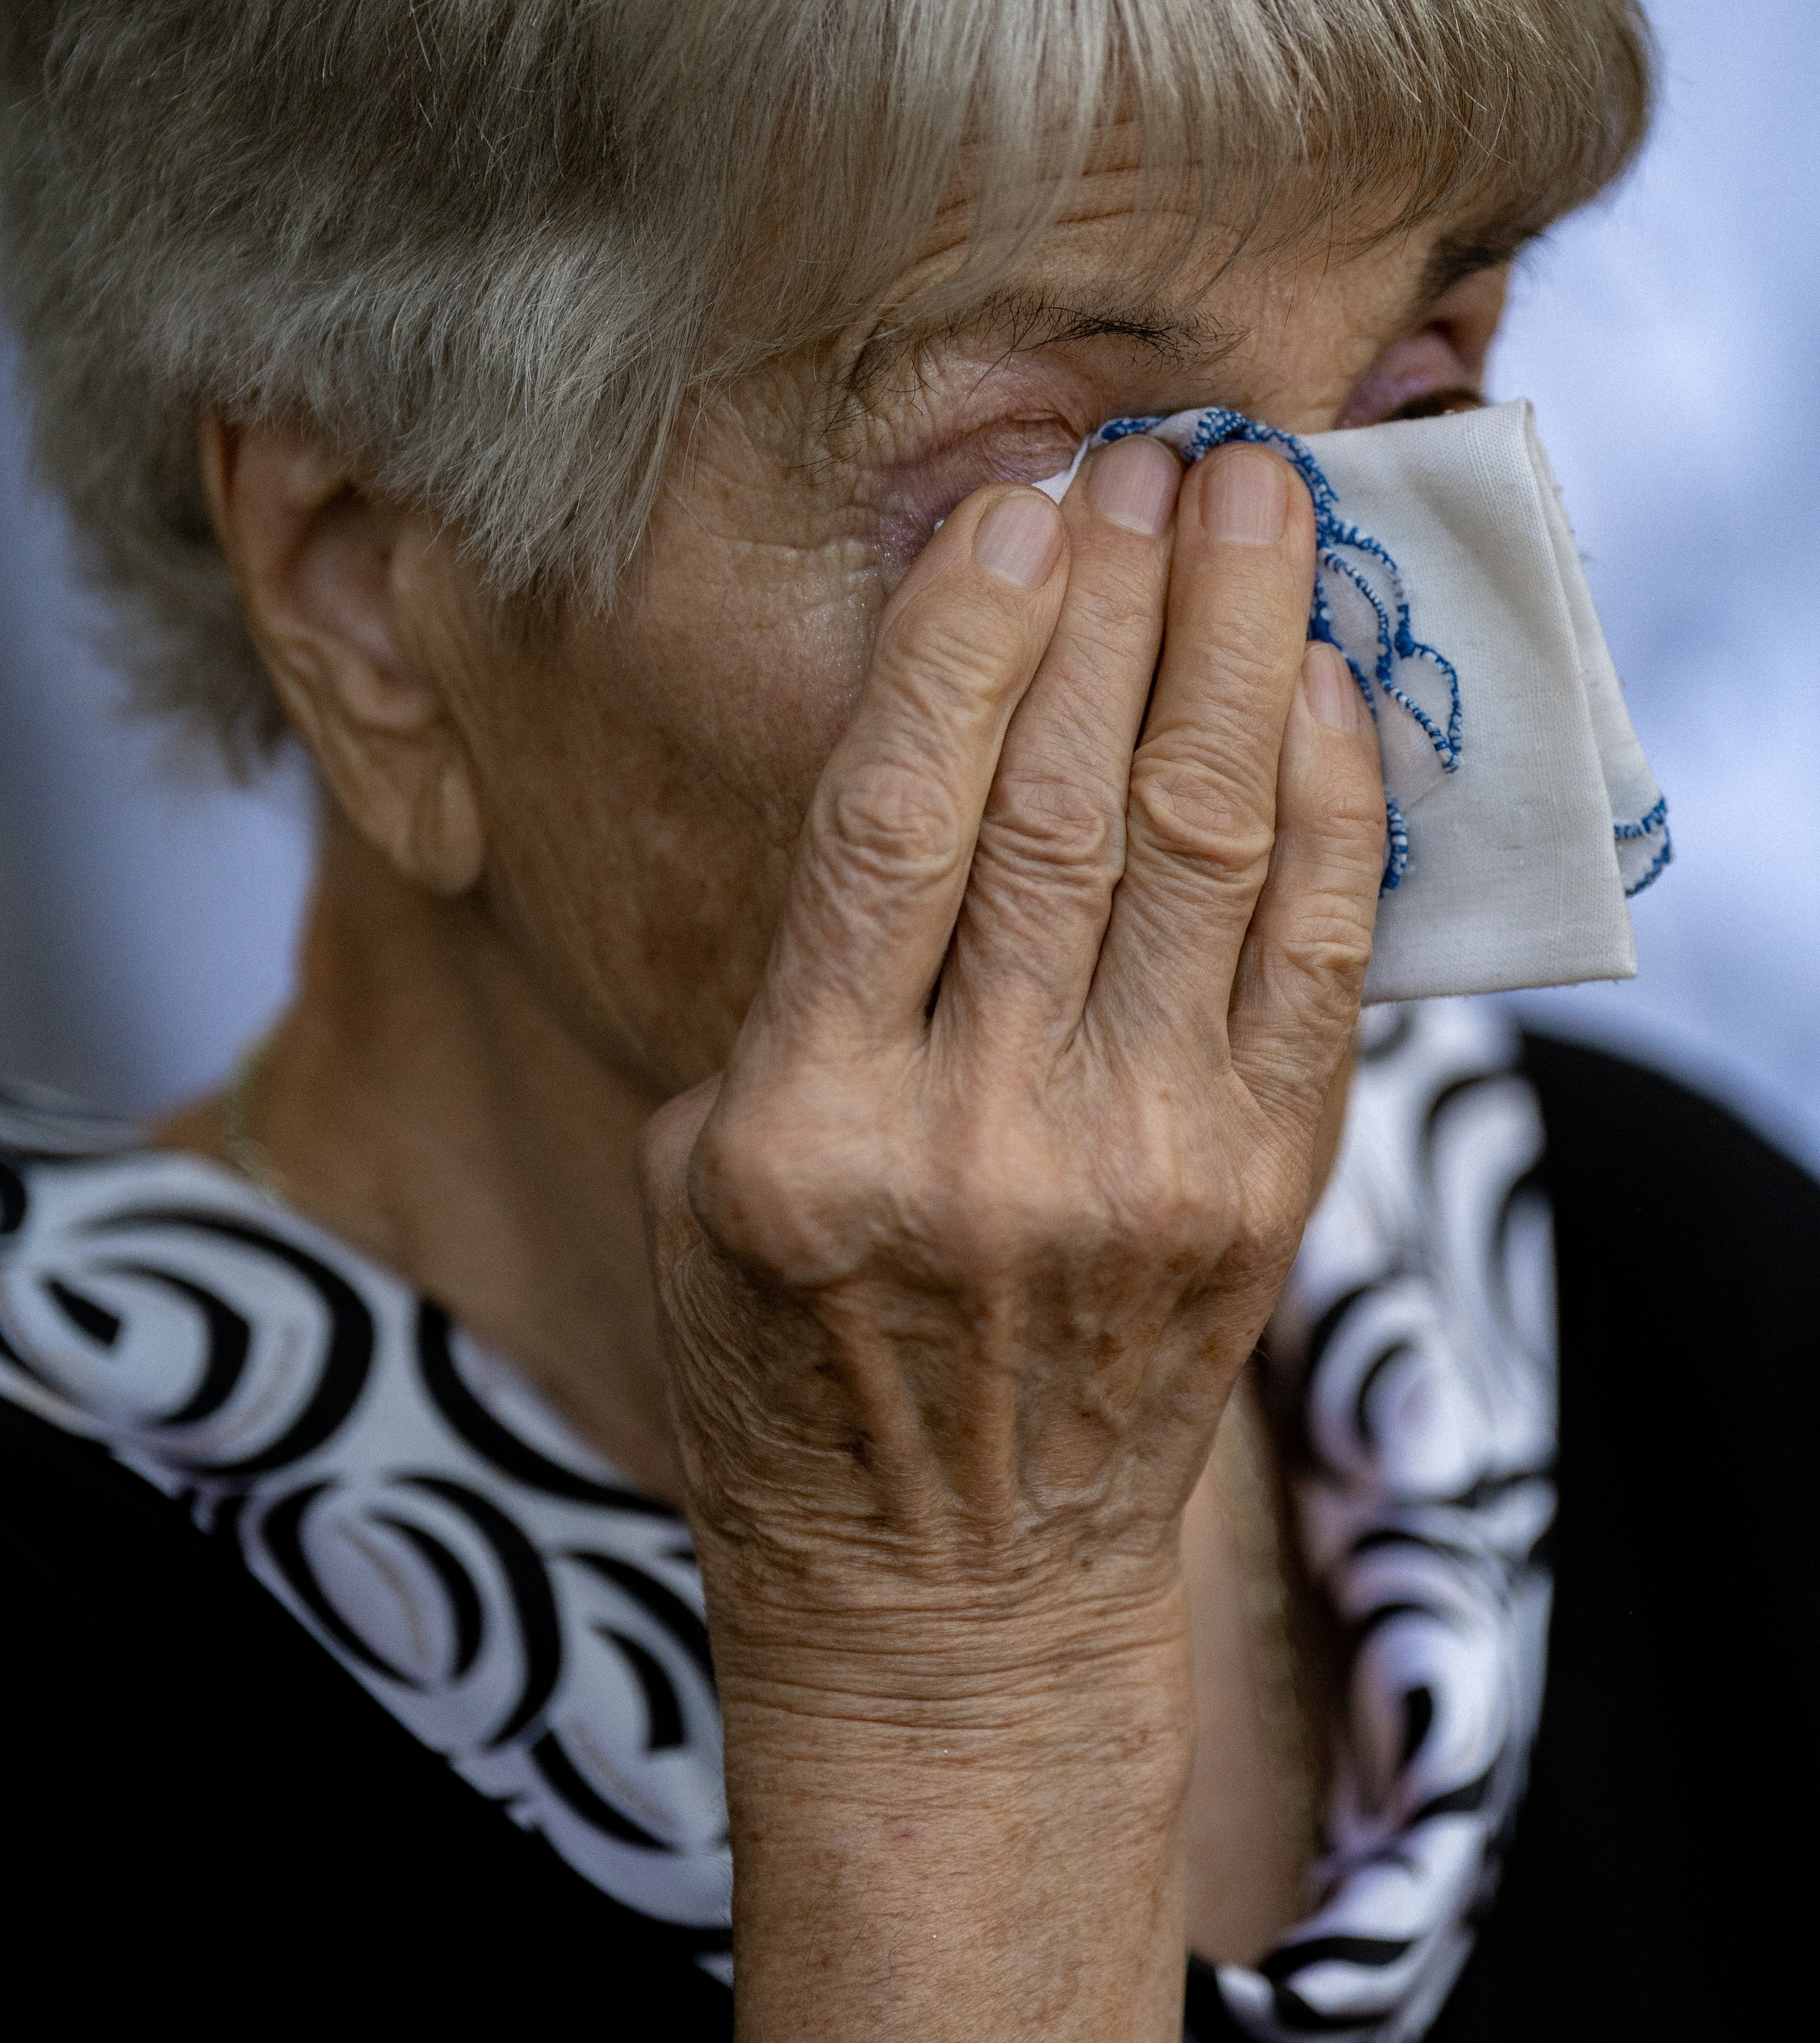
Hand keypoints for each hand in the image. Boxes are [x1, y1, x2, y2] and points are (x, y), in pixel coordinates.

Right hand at [640, 430, 1385, 2042]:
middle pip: (1072, 805)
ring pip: (1209, 855)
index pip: (900, 820)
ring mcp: (1137, 1176)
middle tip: (1160, 450)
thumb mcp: (705, 1172)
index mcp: (803, 1127)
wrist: (948, 1592)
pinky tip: (1329, 690)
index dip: (972, 635)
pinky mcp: (1255, 1201)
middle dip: (1125, 602)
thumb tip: (936, 733)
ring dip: (1240, 656)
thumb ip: (806, 978)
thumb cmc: (791, 1366)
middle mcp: (979, 1143)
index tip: (1018, 498)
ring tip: (1258, 507)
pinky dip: (1336, 815)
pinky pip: (1317, 968)